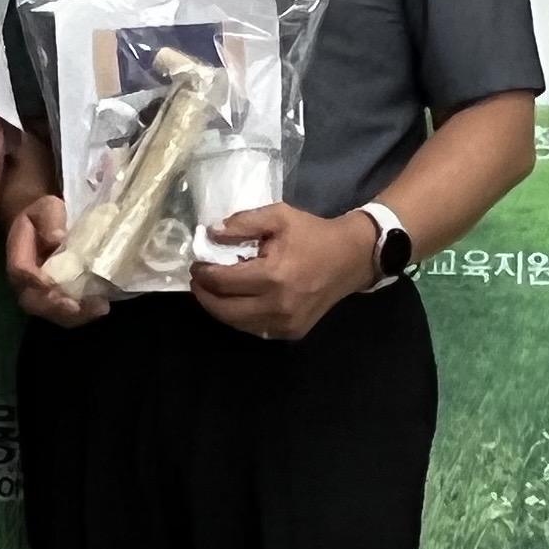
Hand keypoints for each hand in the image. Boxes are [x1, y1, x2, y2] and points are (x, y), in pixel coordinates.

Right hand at [3, 191, 108, 326]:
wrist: (43, 225)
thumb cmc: (44, 216)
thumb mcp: (47, 208)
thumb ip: (50, 220)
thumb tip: (58, 238)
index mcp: (18, 256)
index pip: (20, 271)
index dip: (34, 279)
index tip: (50, 283)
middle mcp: (25, 281)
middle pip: (32, 302)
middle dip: (54, 307)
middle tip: (75, 306)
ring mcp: (40, 293)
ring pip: (51, 313)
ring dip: (74, 315)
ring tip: (97, 307)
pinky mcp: (56, 298)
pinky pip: (66, 314)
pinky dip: (84, 314)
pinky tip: (102, 306)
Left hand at [189, 204, 376, 341]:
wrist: (351, 257)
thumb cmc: (313, 234)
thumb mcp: (278, 216)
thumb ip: (242, 224)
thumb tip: (210, 233)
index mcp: (273, 276)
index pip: (223, 282)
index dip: (204, 274)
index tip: (197, 264)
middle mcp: (278, 305)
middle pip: (225, 311)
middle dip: (205, 296)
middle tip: (199, 281)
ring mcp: (286, 323)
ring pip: (238, 324)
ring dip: (221, 309)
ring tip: (213, 292)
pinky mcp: (293, 332)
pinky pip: (256, 329)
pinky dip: (242, 318)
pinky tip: (238, 302)